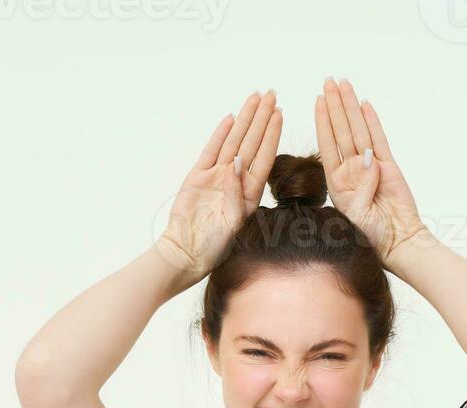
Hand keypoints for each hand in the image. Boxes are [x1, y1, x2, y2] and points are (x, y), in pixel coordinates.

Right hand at [154, 90, 282, 284]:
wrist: (186, 253)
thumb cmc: (213, 247)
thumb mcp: (232, 224)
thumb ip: (235, 195)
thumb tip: (237, 164)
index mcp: (250, 193)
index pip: (264, 156)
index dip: (272, 134)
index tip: (280, 113)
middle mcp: (236, 181)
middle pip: (252, 142)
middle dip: (262, 118)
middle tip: (272, 94)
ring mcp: (217, 177)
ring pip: (234, 141)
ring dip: (245, 120)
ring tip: (255, 98)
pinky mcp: (198, 177)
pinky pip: (211, 150)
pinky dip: (220, 134)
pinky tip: (231, 118)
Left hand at [315, 78, 430, 266]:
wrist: (399, 242)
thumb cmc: (373, 236)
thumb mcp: (356, 215)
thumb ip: (360, 189)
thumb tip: (368, 161)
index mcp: (337, 182)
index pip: (328, 144)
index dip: (324, 121)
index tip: (319, 100)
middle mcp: (351, 170)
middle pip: (342, 130)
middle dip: (335, 105)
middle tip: (330, 81)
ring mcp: (370, 166)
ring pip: (359, 130)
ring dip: (351, 106)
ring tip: (345, 84)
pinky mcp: (389, 166)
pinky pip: (379, 139)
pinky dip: (372, 122)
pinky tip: (365, 105)